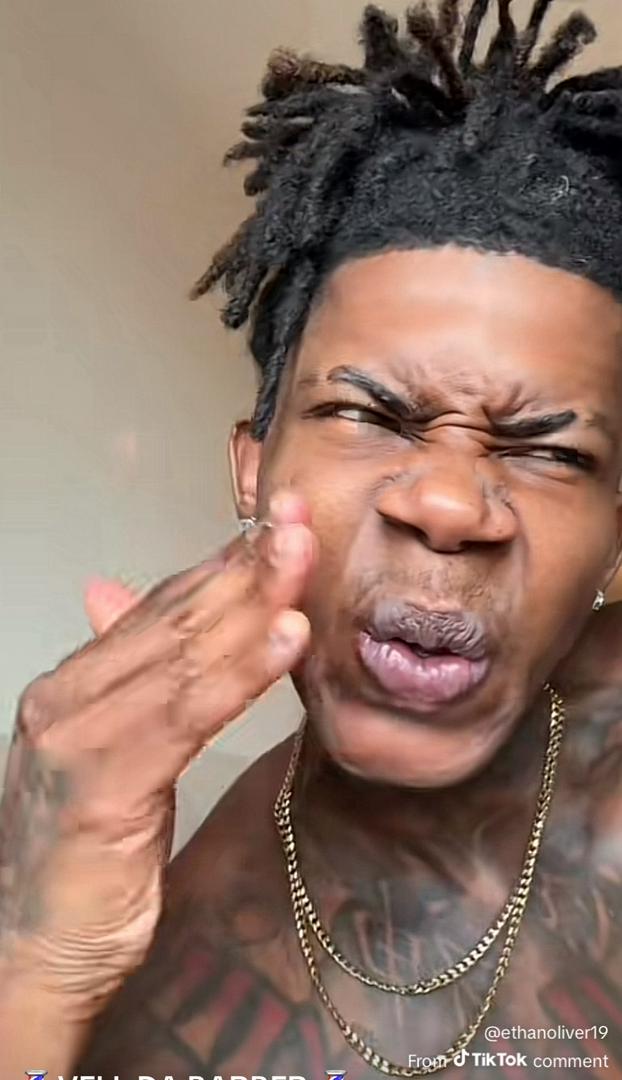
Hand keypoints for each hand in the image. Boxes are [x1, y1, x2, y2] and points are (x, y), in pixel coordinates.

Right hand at [0, 491, 313, 1019]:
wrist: (31, 954)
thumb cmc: (81, 858)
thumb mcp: (106, 754)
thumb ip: (122, 676)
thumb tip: (112, 594)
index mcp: (71, 686)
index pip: (159, 610)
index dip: (223, 564)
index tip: (281, 525)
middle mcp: (66, 699)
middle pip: (174, 619)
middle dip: (246, 566)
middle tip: (302, 519)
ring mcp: (78, 739)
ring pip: (184, 657)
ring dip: (252, 603)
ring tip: (303, 559)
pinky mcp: (103, 787)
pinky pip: (187, 717)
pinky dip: (242, 673)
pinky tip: (287, 640)